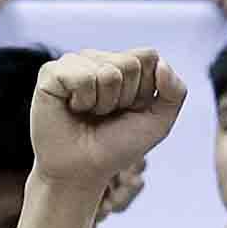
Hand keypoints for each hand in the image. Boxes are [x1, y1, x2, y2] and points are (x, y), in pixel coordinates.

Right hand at [25, 48, 178, 190]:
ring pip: (107, 70)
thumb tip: (161, 63)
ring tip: (89, 114)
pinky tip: (73, 109)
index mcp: (123, 65)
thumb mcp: (158, 122)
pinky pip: (80, 75)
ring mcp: (74, 63)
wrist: (83, 171)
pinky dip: (83, 100)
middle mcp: (98, 59)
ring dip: (103, 102)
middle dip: (124, 98)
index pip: (148, 56)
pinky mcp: (51, 74)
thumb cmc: (116, 146)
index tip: (130, 109)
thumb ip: (175, 91)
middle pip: (130, 63)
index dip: (145, 89)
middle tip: (106, 115)